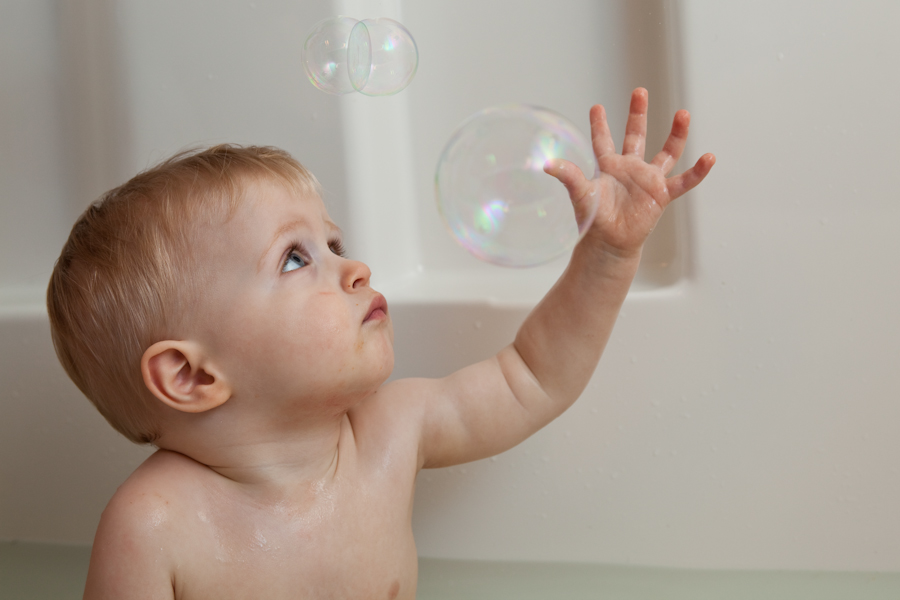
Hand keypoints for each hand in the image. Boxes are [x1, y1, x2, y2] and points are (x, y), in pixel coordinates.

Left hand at [545, 88, 715, 257]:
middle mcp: (630, 169)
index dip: (599, 125)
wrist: (609, 244)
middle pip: (636, 135)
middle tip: (639, 91)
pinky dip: (697, 172)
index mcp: (608, 167)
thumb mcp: (581, 195)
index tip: (596, 107)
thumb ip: (568, 177)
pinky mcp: (661, 195)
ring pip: (666, 152)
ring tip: (683, 113)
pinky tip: (709, 158)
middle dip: (637, 114)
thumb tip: (546, 164)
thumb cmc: (593, 221)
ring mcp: (648, 180)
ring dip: (675, 134)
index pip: (602, 141)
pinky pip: (684, 181)